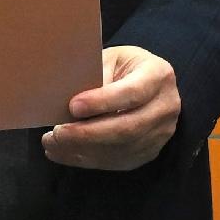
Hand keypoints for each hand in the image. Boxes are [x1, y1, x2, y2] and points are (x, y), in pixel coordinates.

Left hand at [42, 45, 179, 171]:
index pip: (132, 92)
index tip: (72, 107)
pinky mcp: (150, 151)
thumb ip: (95, 75)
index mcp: (158, 75)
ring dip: (83, 150)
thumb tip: (68, 99)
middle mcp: (166, 106)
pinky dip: (89, 159)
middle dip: (87, 134)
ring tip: (53, 145)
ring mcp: (161, 133)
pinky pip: (118, 161)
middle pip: (127, 128)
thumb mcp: (111, 59)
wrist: (147, 84)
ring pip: (121, 149)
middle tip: (56, 134)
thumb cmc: (124, 67)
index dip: (102, 102)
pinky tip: (66, 153)